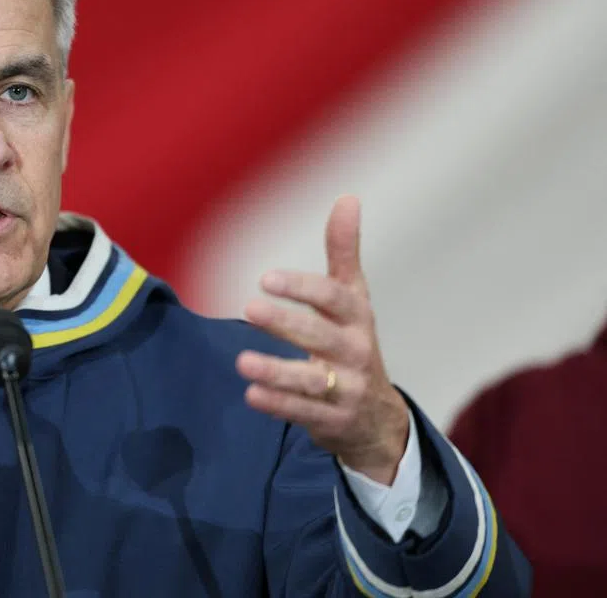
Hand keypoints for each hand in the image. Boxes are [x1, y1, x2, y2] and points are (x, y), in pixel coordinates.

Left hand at [234, 195, 409, 484]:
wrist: (377, 418)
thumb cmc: (353, 343)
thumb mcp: (353, 299)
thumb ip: (343, 252)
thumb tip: (347, 197)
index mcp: (358, 318)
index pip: (335, 298)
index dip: (303, 288)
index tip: (266, 277)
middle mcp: (355, 353)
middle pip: (321, 337)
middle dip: (286, 323)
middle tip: (249, 308)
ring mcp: (346, 390)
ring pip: (311, 381)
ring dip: (276, 371)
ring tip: (241, 361)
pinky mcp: (332, 421)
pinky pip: (303, 413)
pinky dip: (277, 405)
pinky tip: (250, 394)